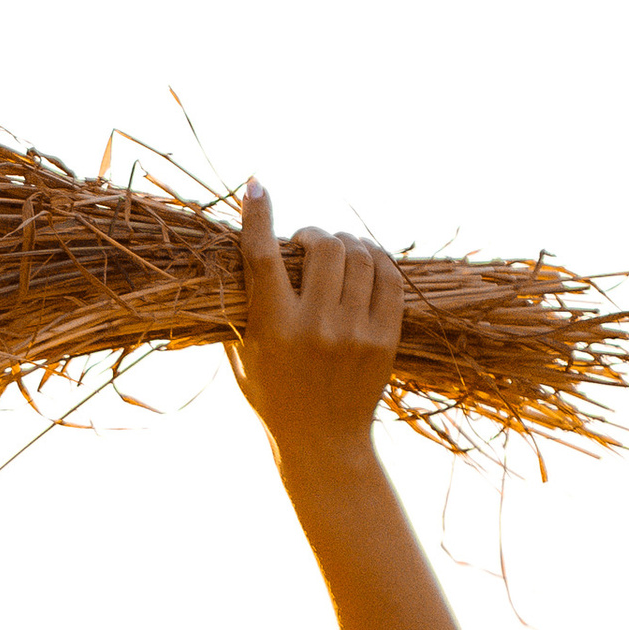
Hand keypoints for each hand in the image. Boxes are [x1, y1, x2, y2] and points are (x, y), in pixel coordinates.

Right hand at [229, 180, 404, 471]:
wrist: (323, 443)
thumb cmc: (274, 398)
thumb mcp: (243, 357)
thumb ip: (240, 308)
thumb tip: (239, 252)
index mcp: (273, 330)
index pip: (263, 258)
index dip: (257, 216)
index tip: (256, 186)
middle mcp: (316, 328)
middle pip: (322, 247)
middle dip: (313, 234)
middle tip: (307, 242)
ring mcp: (356, 332)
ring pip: (359, 255)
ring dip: (346, 243)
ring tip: (337, 251)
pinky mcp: (385, 338)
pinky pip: (389, 276)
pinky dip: (376, 259)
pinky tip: (364, 262)